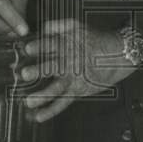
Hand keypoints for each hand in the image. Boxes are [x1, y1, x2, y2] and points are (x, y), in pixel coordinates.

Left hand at [20, 19, 135, 122]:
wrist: (118, 54)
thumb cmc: (95, 41)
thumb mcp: (77, 26)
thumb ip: (57, 25)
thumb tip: (42, 29)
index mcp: (66, 46)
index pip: (50, 45)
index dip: (38, 46)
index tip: (27, 49)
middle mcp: (68, 63)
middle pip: (51, 67)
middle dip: (36, 71)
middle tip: (24, 74)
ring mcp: (73, 79)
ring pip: (56, 88)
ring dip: (42, 95)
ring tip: (29, 102)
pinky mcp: (78, 91)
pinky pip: (63, 102)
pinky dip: (50, 110)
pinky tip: (38, 116)